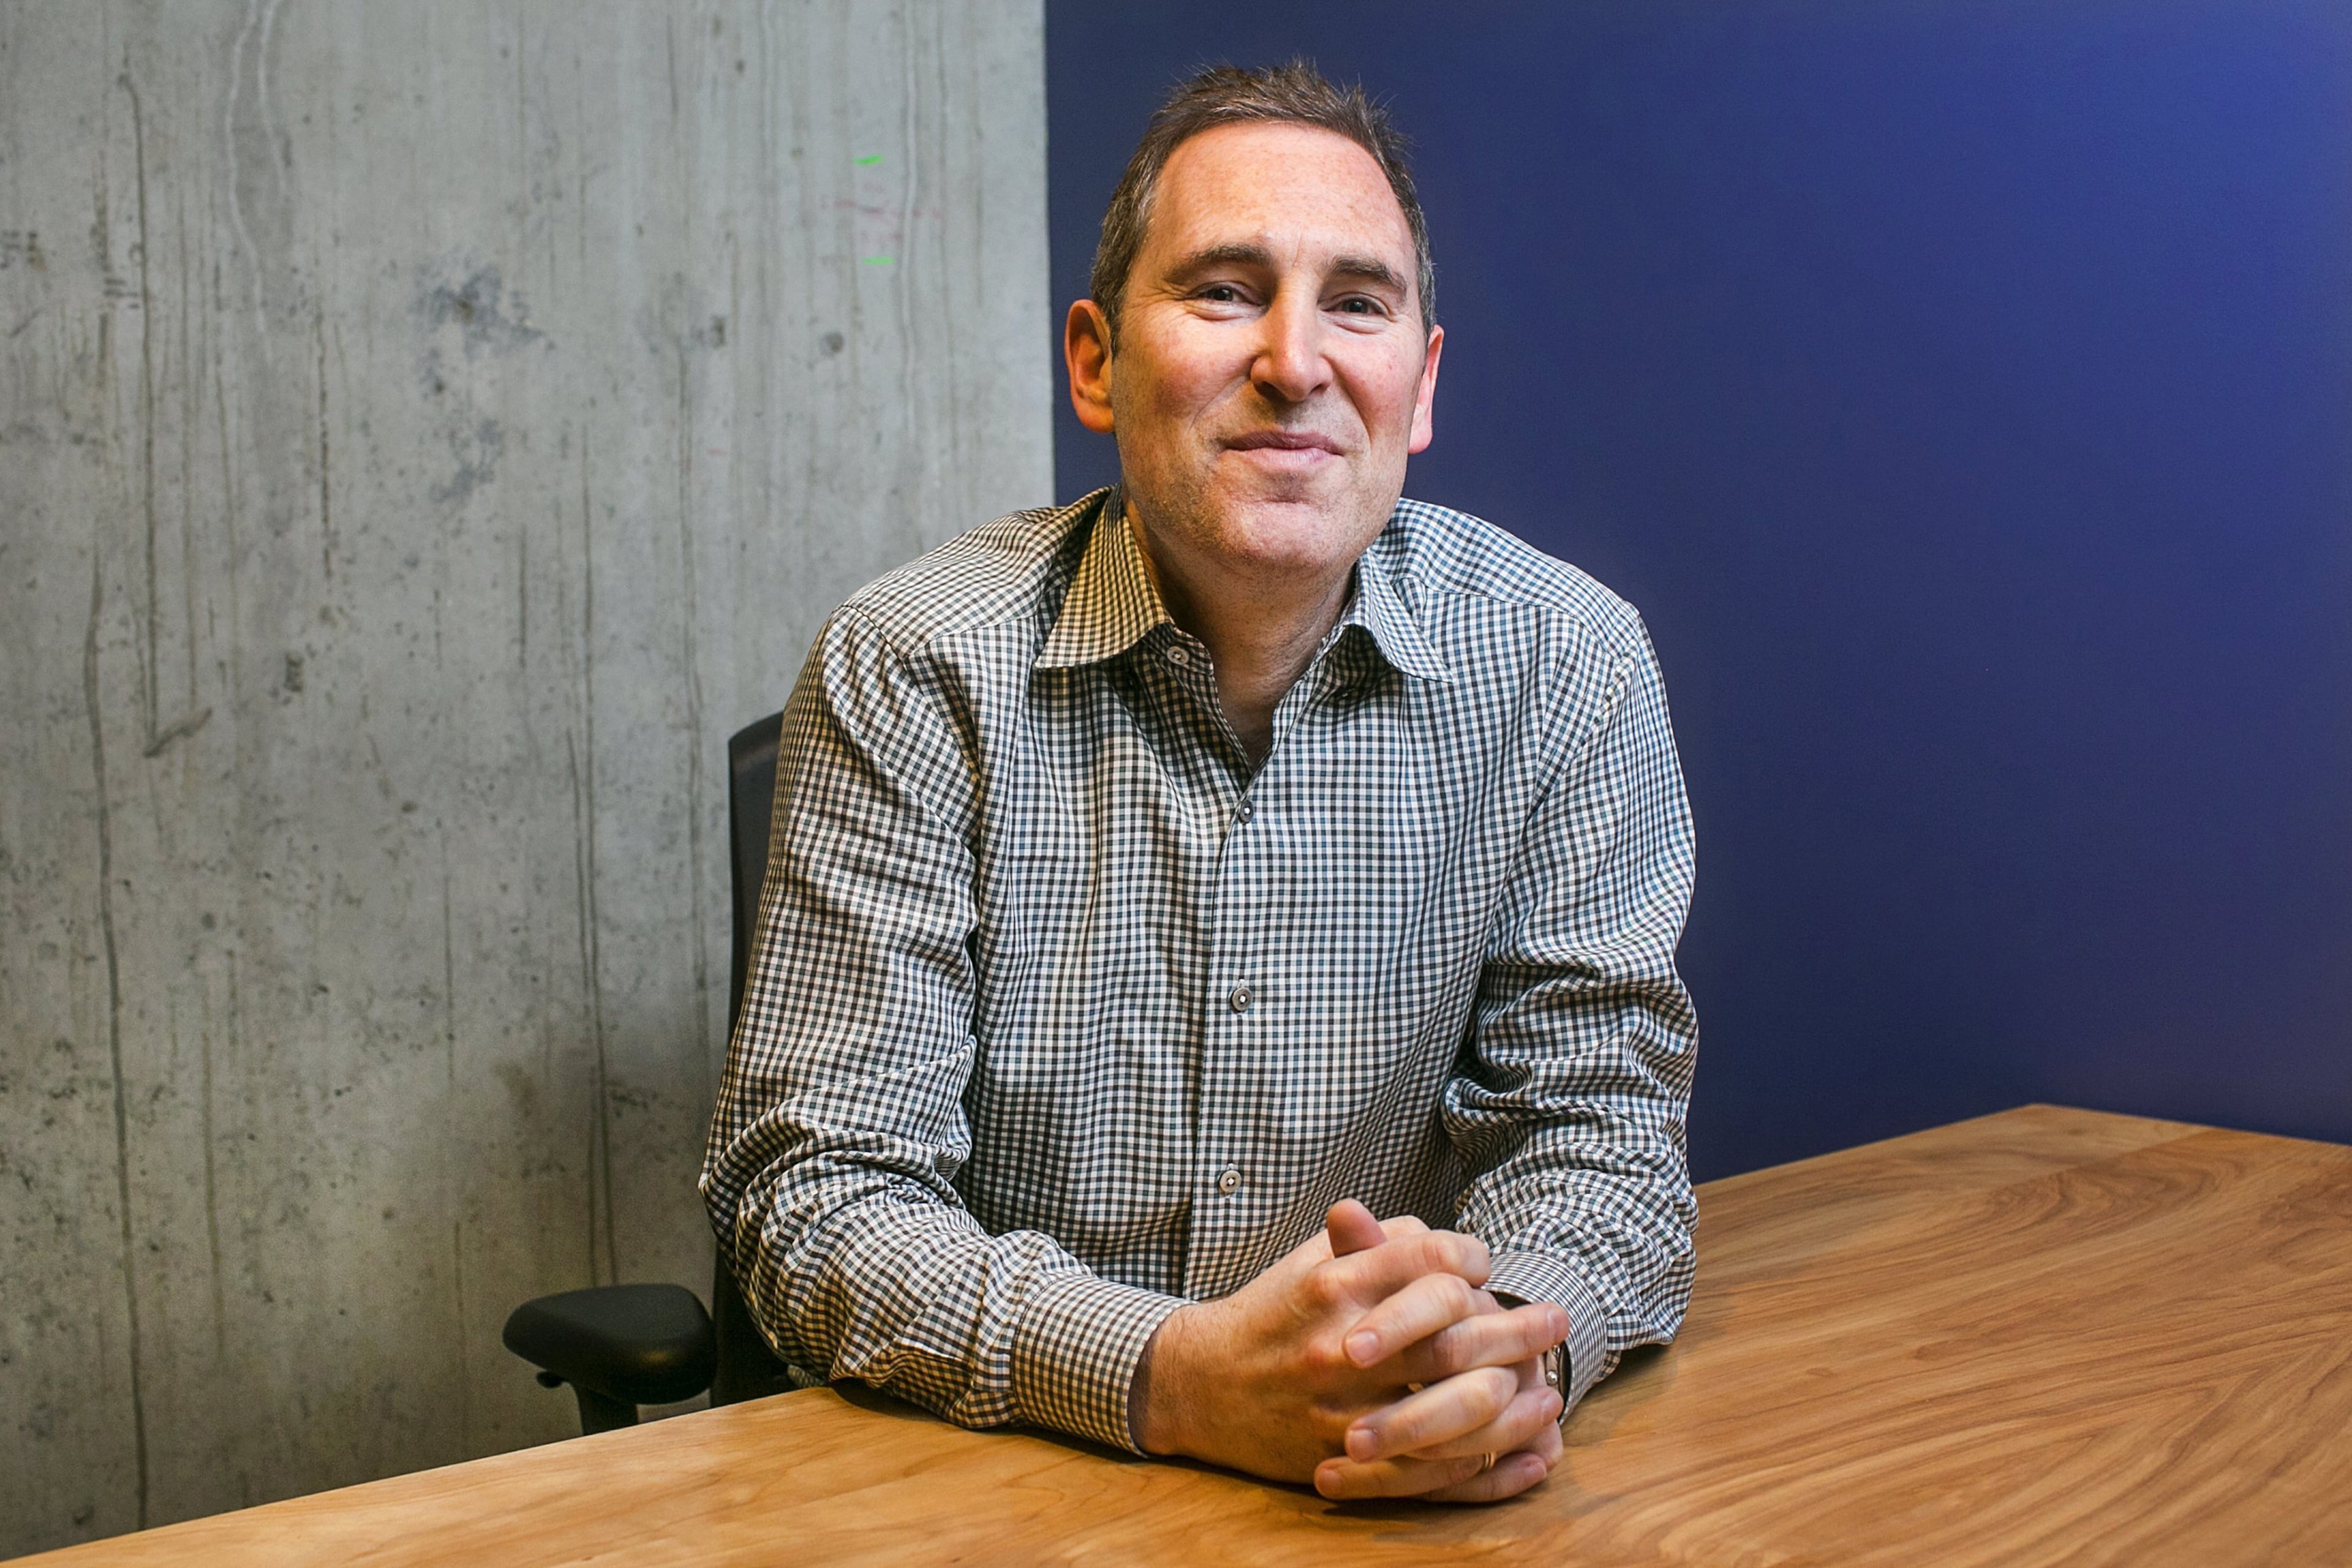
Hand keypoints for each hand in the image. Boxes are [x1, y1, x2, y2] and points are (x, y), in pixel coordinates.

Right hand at [1130, 1202, 1566, 1500]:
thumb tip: (1433, 1235)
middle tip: (1557, 1322)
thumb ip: (1370, 1247)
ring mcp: (1344, 1409)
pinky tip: (1522, 1450)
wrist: (1198, 1385)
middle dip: (1516, 1330)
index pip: (1429, 1262)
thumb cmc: (1267, 1317)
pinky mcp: (1345, 1459)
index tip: (1490, 1265)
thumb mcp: (1309, 1266)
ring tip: (1551, 1392)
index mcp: (1334, 1286)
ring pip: (1451, 1411)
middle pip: (1453, 1339)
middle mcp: (1341, 1346)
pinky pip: (1430, 1470)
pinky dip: (1484, 1464)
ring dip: (1514, 1404)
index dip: (1470, 1259)